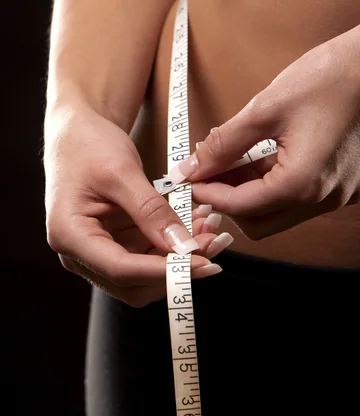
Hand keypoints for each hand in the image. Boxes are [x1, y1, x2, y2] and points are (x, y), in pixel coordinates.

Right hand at [44, 105, 230, 306]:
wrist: (76, 133)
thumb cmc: (87, 145)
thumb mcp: (121, 172)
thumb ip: (151, 211)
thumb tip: (183, 246)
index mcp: (68, 235)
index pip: (119, 268)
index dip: (162, 271)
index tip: (201, 262)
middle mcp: (77, 252)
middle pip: (131, 284)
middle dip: (174, 269)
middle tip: (212, 244)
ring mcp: (94, 251)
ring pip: (143, 276)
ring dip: (178, 259)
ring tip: (209, 230)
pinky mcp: (111, 245)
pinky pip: (145, 257)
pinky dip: (171, 247)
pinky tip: (195, 226)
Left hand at [169, 26, 359, 238]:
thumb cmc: (329, 77)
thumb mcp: (264, 109)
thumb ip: (222, 145)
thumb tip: (190, 168)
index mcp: (303, 183)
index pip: (240, 207)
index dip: (206, 193)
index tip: (187, 178)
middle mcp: (323, 198)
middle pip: (258, 222)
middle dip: (226, 200)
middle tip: (206, 172)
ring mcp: (337, 194)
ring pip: (276, 213)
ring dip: (246, 193)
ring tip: (228, 161)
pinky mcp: (342, 184)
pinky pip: (296, 198)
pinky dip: (269, 185)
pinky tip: (254, 159)